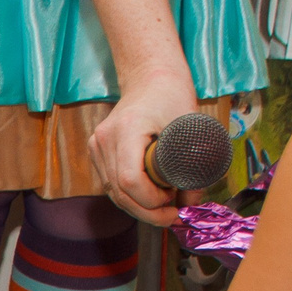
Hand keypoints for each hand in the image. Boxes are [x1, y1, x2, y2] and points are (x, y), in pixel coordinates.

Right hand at [90, 70, 202, 226]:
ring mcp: (96, 147)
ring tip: (165, 200)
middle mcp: (103, 141)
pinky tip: (151, 194)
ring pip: (114, 193)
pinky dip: (131, 196)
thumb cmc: (171, 95)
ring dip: (140, 206)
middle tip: (173, 213)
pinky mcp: (97, 153)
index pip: (130, 181)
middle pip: (119, 193)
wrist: (148, 77)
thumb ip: (195, 165)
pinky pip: (112, 185)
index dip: (152, 200)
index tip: (173, 200)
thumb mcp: (190, 126)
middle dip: (148, 211)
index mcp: (125, 130)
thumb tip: (192, 201)